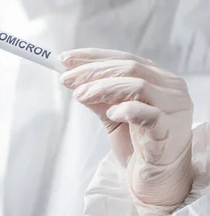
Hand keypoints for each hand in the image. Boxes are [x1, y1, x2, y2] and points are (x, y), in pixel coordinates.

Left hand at [59, 49, 193, 213]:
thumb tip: (70, 76)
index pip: (124, 58)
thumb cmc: (138, 145)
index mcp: (160, 79)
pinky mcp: (169, 132)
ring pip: (137, 85)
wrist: (157, 182)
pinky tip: (110, 114)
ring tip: (79, 96)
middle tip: (65, 78)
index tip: (65, 59)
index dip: (93, 57)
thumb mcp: (112, 114)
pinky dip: (125, 109)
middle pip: (129, 68)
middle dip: (91, 71)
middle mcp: (171, 89)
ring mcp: (174, 109)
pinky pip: (147, 114)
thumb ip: (97, 95)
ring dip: (102, 88)